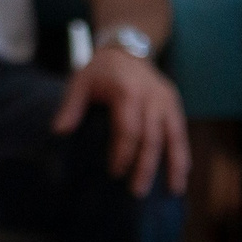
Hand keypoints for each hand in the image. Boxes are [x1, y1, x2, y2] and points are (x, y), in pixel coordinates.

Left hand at [53, 46, 188, 196]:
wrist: (128, 49)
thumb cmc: (100, 70)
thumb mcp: (80, 81)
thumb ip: (71, 106)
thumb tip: (59, 132)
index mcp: (127, 91)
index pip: (128, 129)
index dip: (123, 153)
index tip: (115, 173)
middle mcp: (151, 96)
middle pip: (152, 137)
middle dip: (145, 166)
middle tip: (137, 192)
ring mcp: (166, 100)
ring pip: (173, 136)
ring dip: (174, 164)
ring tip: (174, 191)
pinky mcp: (174, 103)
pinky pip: (180, 131)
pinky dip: (183, 153)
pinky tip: (182, 174)